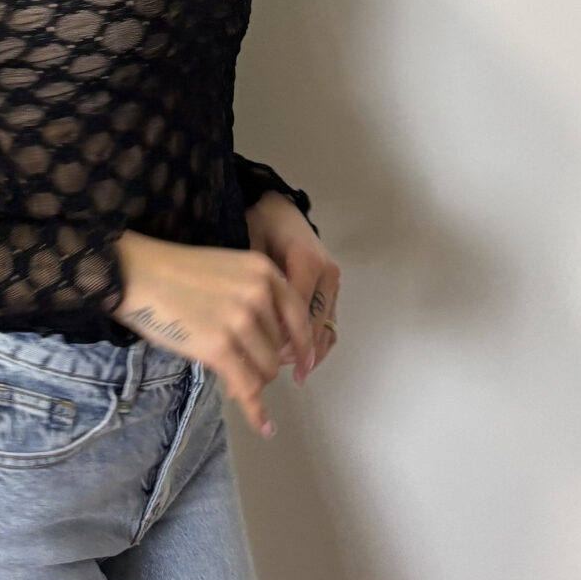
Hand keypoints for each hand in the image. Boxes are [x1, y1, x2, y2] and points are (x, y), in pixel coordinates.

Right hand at [111, 228, 317, 437]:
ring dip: (252, 380)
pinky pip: (248, 387)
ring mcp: (240, 321)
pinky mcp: (219, 347)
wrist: (135, 275)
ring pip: (267, 370)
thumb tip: (272, 344)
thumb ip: (254, 296)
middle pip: (281, 348)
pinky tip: (264, 426)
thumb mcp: (227, 270)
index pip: (298, 316)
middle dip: (263, 362)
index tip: (306, 365)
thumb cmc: (173, 273)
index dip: (304, 345)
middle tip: (239, 366)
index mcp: (264, 271)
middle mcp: (259, 293)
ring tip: (230, 377)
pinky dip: (256, 410)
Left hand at [244, 191, 339, 384]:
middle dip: (292, 354)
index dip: (279, 339)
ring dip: (308, 355)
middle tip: (265, 374)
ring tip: (283, 373)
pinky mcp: (332, 291)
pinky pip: (328, 325)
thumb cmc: (260, 222)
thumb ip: (251, 283)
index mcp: (308, 262)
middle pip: (313, 326)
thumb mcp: (250, 246)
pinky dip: (315, 346)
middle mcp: (327, 275)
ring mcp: (333, 284)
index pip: (297, 312)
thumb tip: (247, 326)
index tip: (258, 359)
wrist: (277, 205)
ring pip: (326, 330)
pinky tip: (298, 362)